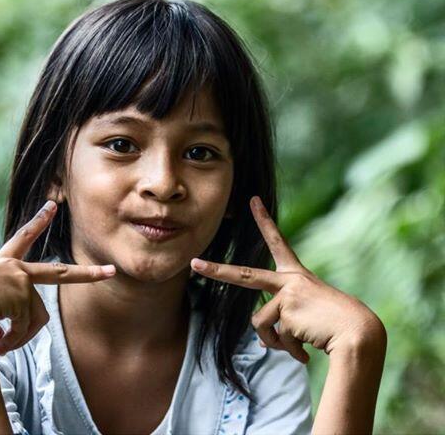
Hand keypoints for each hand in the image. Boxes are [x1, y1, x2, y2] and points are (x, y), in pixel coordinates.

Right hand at [0, 200, 115, 356]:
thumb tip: (1, 334)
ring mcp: (22, 282)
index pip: (20, 241)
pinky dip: (11, 341)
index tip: (52, 206)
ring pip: (35, 318)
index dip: (38, 223)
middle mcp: (13, 269)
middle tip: (110, 272)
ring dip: (19, 336)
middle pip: (58, 273)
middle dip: (87, 274)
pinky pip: (24, 329)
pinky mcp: (25, 297)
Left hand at [190, 196, 385, 362]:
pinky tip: (305, 352)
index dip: (264, 220)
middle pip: (244, 275)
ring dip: (277, 342)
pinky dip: (287, 350)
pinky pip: (273, 337)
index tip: (253, 200)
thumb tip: (264, 342)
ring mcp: (287, 293)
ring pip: (260, 323)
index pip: (277, 242)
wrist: (358, 334)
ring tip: (299, 346)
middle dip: (216, 270)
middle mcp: (290, 279)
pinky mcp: (286, 309)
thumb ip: (282, 323)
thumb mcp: (306, 319)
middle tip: (194, 264)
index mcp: (297, 276)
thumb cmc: (336, 327)